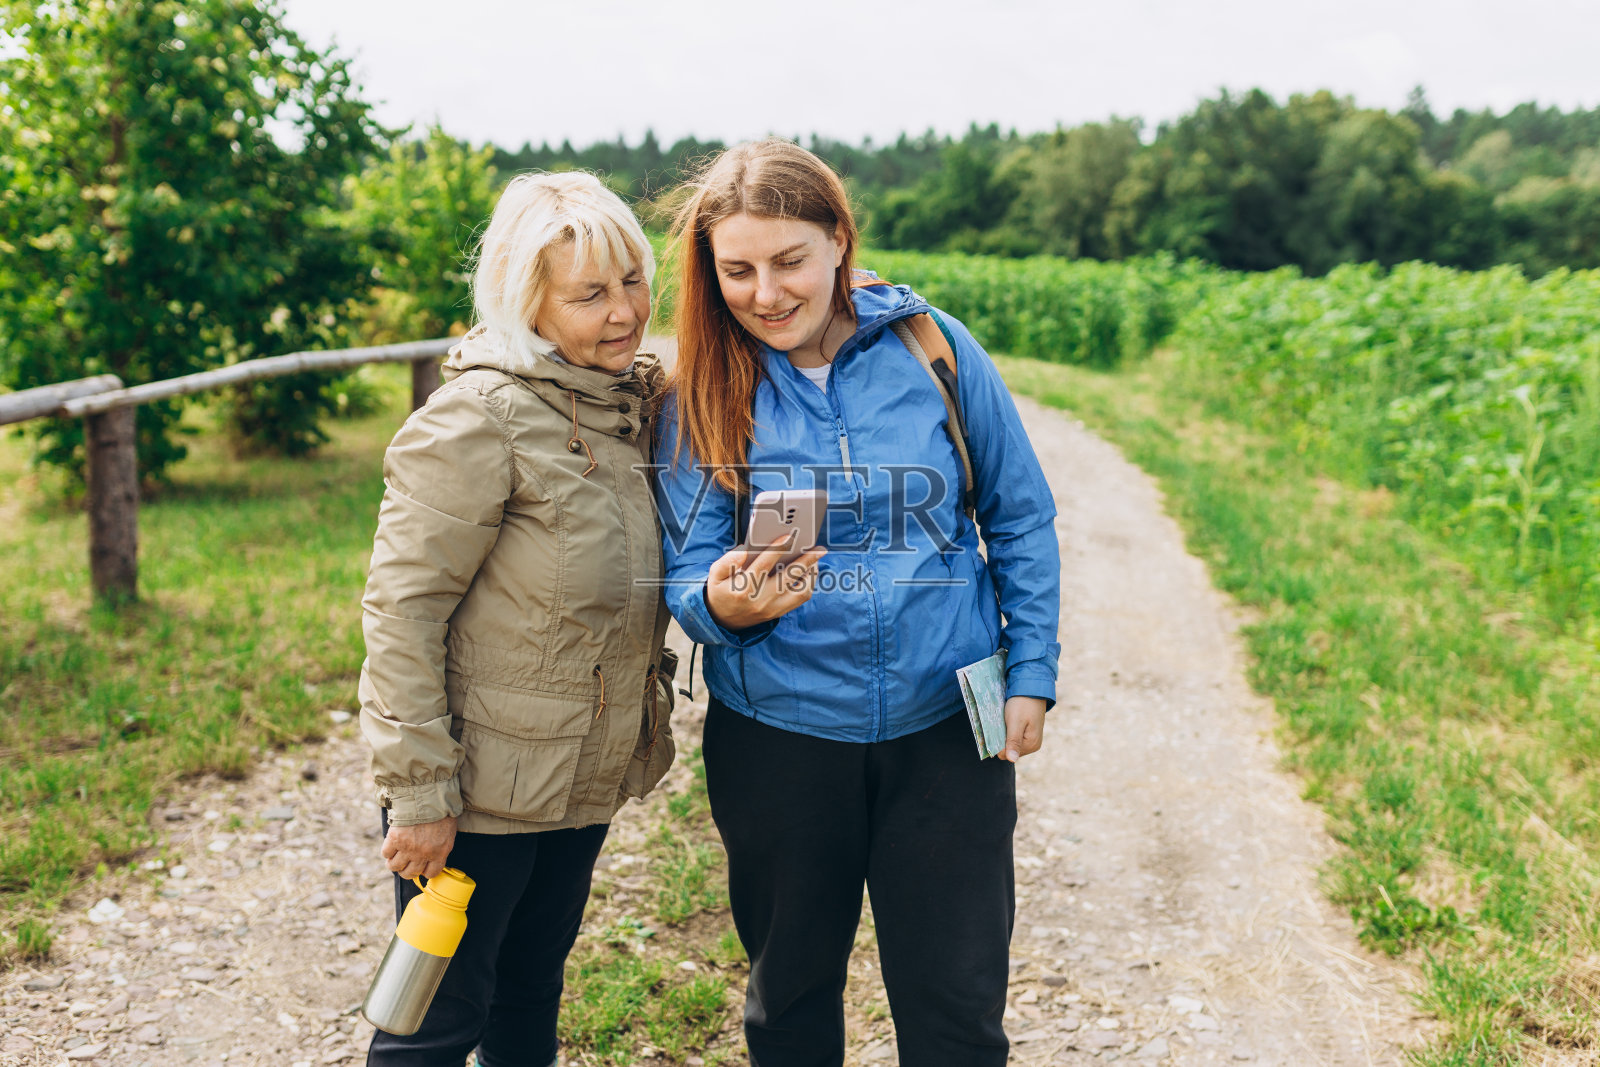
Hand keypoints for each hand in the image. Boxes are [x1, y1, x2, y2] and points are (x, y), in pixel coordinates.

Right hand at [381, 815, 456, 880]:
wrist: (429, 795)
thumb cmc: (441, 811)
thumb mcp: (448, 832)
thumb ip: (440, 847)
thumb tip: (433, 855)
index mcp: (439, 853)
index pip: (431, 873)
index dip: (424, 871)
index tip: (421, 867)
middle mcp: (423, 854)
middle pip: (410, 873)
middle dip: (406, 870)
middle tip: (404, 864)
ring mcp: (408, 848)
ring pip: (395, 866)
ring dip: (393, 863)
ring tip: (395, 857)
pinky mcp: (395, 839)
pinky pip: (386, 853)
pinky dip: (387, 851)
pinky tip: (391, 845)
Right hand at [705, 543, 826, 630]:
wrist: (720, 621)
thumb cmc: (720, 592)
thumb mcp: (714, 575)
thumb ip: (727, 561)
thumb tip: (744, 550)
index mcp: (744, 587)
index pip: (764, 564)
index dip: (778, 548)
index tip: (789, 535)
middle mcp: (761, 599)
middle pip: (789, 577)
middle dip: (807, 560)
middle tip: (819, 548)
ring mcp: (772, 608)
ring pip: (801, 591)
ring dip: (811, 574)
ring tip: (815, 560)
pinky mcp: (778, 613)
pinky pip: (800, 599)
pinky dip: (808, 584)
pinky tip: (809, 572)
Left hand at [1001, 696, 1046, 762]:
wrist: (1031, 687)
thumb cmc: (1023, 703)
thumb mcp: (1015, 722)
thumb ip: (1013, 741)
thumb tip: (1012, 760)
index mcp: (1031, 745)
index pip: (1007, 755)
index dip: (999, 744)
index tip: (998, 730)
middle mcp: (1033, 745)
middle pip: (1009, 750)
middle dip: (1002, 739)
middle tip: (1003, 723)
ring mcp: (1031, 739)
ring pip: (1010, 743)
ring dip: (1005, 734)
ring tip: (1007, 721)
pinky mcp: (1028, 733)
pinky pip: (1014, 737)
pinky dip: (1009, 730)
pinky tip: (1010, 721)